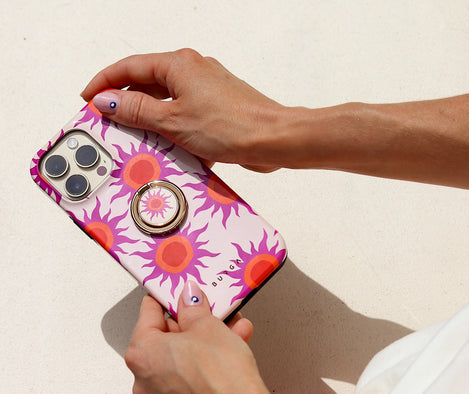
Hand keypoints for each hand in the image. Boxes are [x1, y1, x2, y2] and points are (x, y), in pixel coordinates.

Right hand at [81, 50, 281, 171]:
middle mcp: (193, 72)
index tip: (88, 98)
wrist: (272, 140)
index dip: (104, 83)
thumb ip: (136, 111)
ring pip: (167, 103)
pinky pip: (185, 117)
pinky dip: (173, 130)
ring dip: (151, 121)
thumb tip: (107, 101)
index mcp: (179, 64)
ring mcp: (207, 91)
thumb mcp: (173, 121)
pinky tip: (169, 147)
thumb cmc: (232, 125)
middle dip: (126, 104)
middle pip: (148, 84)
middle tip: (108, 122)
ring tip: (136, 138)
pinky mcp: (217, 110)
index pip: (129, 67)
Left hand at [124, 281, 272, 393]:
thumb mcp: (207, 325)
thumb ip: (193, 306)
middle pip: (168, 335)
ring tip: (234, 324)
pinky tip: (234, 343)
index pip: (149, 311)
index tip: (181, 288)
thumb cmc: (220, 373)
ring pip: (184, 354)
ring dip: (209, 336)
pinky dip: (209, 358)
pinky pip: (192, 372)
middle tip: (213, 306)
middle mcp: (145, 377)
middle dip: (195, 319)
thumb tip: (188, 296)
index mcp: (141, 353)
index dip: (169, 296)